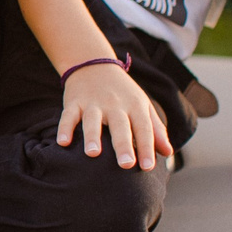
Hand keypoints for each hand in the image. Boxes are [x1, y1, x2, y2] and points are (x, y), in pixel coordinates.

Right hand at [56, 62, 173, 169]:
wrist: (95, 64)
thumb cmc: (123, 93)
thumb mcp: (143, 106)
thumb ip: (155, 130)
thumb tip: (168, 153)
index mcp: (135, 106)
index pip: (143, 128)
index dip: (146, 148)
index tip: (148, 167)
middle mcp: (115, 104)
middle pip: (120, 126)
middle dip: (123, 145)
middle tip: (126, 165)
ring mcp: (93, 103)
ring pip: (92, 120)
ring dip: (92, 136)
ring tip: (93, 154)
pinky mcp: (74, 102)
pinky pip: (68, 116)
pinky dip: (64, 128)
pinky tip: (63, 142)